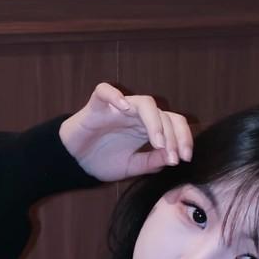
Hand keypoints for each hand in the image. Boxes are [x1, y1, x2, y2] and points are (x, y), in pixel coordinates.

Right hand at [59, 82, 194, 181]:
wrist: (74, 163)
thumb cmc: (101, 161)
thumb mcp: (131, 167)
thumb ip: (151, 162)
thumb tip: (172, 158)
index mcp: (148, 128)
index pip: (174, 125)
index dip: (183, 139)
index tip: (184, 159)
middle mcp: (137, 115)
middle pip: (165, 115)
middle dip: (174, 137)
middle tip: (174, 157)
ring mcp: (119, 108)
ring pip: (145, 103)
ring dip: (156, 123)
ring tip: (158, 142)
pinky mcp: (97, 104)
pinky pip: (106, 91)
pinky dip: (115, 96)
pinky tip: (123, 108)